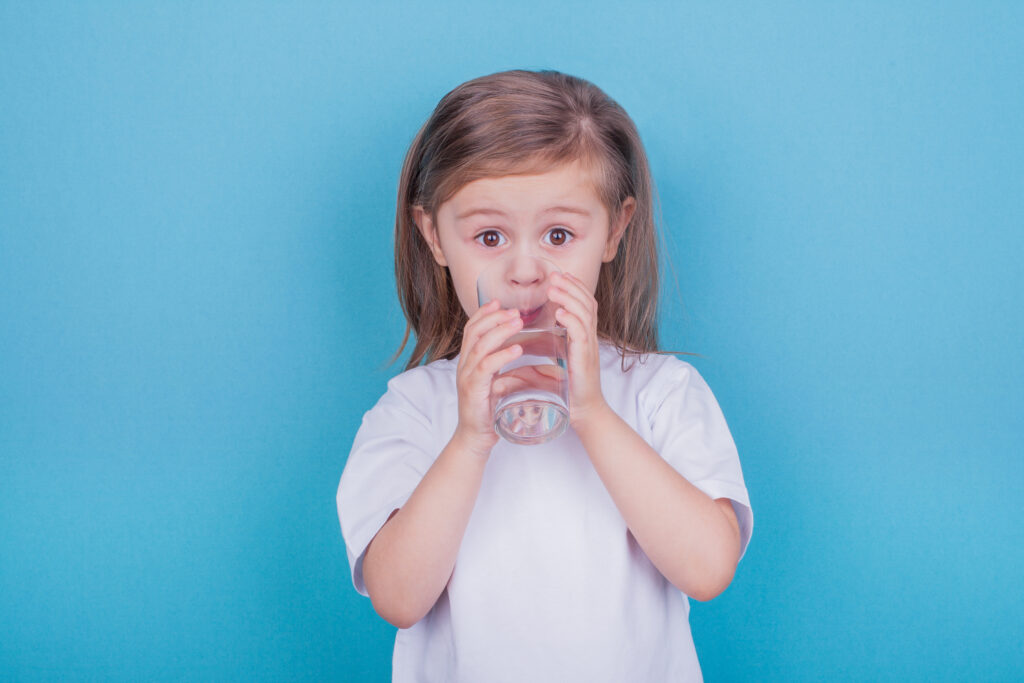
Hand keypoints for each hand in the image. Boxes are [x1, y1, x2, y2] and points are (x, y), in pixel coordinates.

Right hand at [452, 299, 523, 456]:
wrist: (475, 438)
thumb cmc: (487, 410)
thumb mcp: (493, 382)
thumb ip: (500, 366)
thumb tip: (520, 349)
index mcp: (467, 362)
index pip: (470, 329)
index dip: (483, 314)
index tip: (498, 302)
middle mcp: (464, 366)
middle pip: (474, 332)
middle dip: (494, 318)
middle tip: (514, 311)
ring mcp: (467, 378)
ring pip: (480, 346)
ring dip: (500, 331)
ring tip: (518, 322)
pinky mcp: (473, 390)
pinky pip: (486, 367)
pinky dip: (502, 355)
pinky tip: (517, 349)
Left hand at [547, 271, 609, 429]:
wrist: (583, 412)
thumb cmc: (568, 389)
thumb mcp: (552, 362)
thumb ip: (540, 349)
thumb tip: (518, 340)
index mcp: (583, 337)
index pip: (584, 304)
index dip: (574, 287)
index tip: (560, 276)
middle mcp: (589, 338)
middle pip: (587, 302)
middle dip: (571, 286)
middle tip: (555, 275)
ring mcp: (588, 347)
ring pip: (585, 313)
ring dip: (569, 297)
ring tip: (554, 288)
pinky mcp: (585, 359)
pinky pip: (581, 334)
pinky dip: (571, 320)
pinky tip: (560, 313)